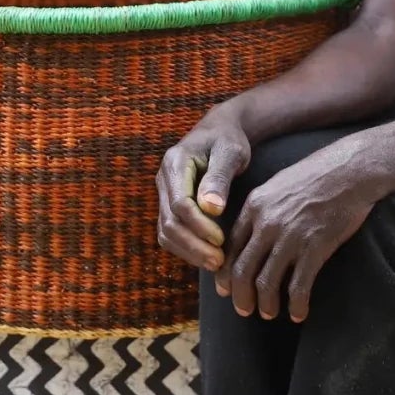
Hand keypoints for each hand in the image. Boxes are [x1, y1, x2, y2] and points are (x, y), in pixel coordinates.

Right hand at [156, 116, 252, 271]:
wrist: (219, 130)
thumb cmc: (228, 139)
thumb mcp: (231, 152)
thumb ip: (220, 178)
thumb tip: (212, 209)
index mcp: (175, 163)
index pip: (180, 204)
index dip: (199, 226)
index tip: (221, 239)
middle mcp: (163, 179)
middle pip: (168, 222)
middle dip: (193, 245)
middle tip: (219, 261)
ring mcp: (164, 193)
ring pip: (165, 231)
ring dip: (188, 251)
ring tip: (216, 264)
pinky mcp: (170, 204)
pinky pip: (170, 232)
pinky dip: (186, 248)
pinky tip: (207, 255)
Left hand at [218, 144, 377, 322]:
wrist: (350, 169)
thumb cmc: (316, 174)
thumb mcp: (277, 185)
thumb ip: (260, 209)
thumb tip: (250, 234)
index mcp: (254, 206)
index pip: (230, 248)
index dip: (225, 274)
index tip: (226, 289)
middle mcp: (267, 223)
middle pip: (242, 270)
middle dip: (241, 296)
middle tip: (245, 310)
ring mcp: (290, 237)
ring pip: (266, 283)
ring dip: (266, 305)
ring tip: (269, 313)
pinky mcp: (315, 248)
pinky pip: (298, 286)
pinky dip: (296, 305)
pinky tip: (298, 312)